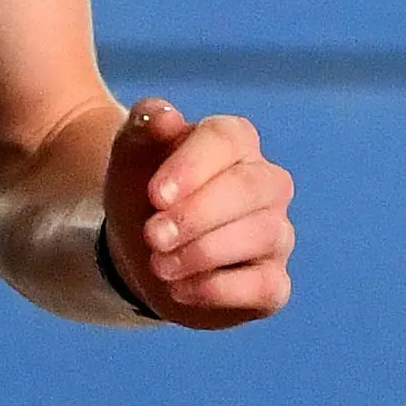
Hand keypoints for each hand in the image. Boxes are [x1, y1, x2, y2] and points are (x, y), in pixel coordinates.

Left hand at [101, 97, 294, 328]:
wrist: (138, 249)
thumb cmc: (142, 191)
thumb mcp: (130, 157)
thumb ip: (143, 128)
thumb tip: (165, 115)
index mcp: (233, 140)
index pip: (226, 139)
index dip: (191, 167)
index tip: (155, 196)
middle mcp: (265, 182)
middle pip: (250, 187)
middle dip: (196, 214)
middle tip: (152, 236)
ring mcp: (276, 232)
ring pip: (262, 234)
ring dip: (202, 252)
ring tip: (158, 263)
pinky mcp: (273, 281)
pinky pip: (267, 286)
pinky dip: (218, 289)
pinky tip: (179, 288)